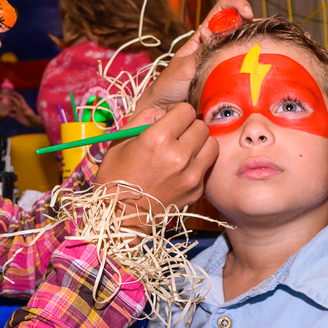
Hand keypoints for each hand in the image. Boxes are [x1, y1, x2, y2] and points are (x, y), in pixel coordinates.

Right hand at [0, 89, 43, 129]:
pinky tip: (3, 113)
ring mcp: (18, 112)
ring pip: (11, 107)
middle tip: (4, 98)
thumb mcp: (31, 115)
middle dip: (10, 99)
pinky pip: (11, 114)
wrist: (33, 123)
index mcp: (24, 105)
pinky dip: (7, 113)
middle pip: (14, 101)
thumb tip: (24, 109)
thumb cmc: (33, 118)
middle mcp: (20, 107)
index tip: (11, 92)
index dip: (16, 94)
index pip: (20, 98)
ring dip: (8, 106)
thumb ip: (27, 112)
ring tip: (2, 106)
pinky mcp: (16, 117)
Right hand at [95, 103, 216, 227]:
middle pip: (202, 126)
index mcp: (157, 139)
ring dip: (200, 143)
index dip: (177, 111)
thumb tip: (165, 112)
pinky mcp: (196, 190)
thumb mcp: (121, 140)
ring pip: (212, 145)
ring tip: (184, 150)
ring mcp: (191, 175)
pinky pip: (207, 166)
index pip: (186, 111)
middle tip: (177, 135)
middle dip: (189, 126)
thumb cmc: (115, 176)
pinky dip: (198, 163)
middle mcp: (178, 156)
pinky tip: (182, 168)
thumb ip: (144, 118)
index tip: (170, 118)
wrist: (120, 217)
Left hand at [134, 0, 254, 113]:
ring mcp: (225, 60)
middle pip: (241, 25)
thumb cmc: (170, 84)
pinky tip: (263, 66)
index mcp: (204, 34)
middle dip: (255, 25)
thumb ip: (202, 52)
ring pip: (246, 46)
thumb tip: (216, 35)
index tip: (248, 13)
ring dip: (259, 44)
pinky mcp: (231, 77)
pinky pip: (246, 66)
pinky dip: (257, 64)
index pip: (223, 9)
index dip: (236, 5)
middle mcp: (218, 44)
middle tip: (265, 34)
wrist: (167, 108)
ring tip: (269, 49)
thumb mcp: (185, 66)